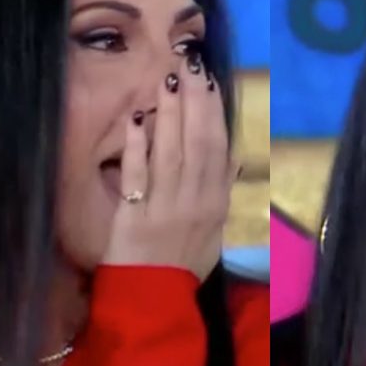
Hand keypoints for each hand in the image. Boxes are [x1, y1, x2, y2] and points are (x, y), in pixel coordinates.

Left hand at [101, 54, 235, 281]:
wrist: (155, 301)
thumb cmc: (184, 263)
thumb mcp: (215, 231)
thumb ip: (222, 192)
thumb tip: (232, 156)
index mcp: (217, 204)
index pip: (219, 149)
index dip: (215, 113)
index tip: (211, 80)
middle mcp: (195, 202)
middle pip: (197, 144)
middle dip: (194, 102)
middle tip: (189, 63)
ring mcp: (164, 208)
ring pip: (170, 153)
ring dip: (169, 114)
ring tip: (167, 80)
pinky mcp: (133, 216)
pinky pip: (136, 176)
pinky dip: (136, 147)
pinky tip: (136, 119)